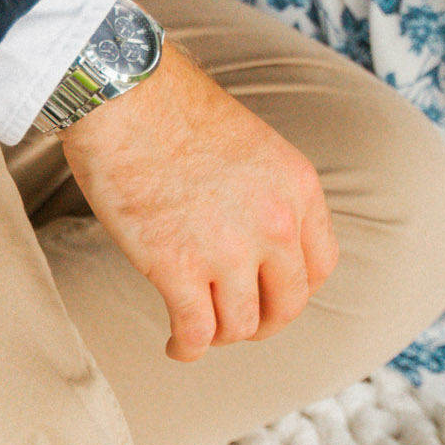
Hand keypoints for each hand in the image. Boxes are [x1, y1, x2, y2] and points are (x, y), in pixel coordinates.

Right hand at [59, 45, 337, 361]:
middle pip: (286, 305)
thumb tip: (250, 230)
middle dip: (261, 322)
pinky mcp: (175, 269)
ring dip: (221, 335)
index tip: (268, 294)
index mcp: (298, 188)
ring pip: (241, 325)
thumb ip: (265, 191)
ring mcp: (227, 251)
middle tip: (235, 323)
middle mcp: (274, 225)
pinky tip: (176, 346)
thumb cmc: (172, 107)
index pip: (319, 266)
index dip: (294, 291)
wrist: (124, 96)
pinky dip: (187, 348)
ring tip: (198, 332)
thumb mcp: (251, 143)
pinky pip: (196, 332)